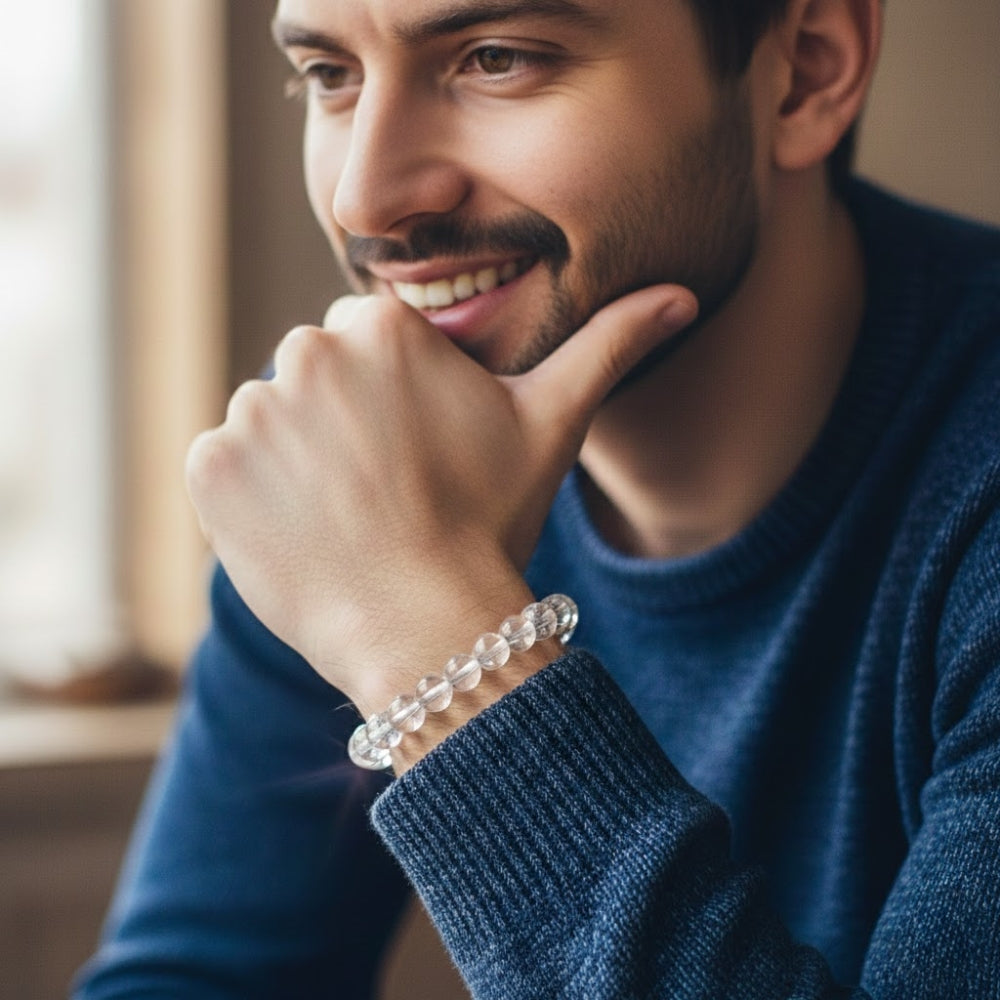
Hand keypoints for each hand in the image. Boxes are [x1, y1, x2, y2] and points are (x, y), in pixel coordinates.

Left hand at [186, 286, 695, 714]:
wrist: (428, 626)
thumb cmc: (493, 520)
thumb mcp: (553, 425)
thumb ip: (609, 347)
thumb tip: (688, 295)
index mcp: (381, 327)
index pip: (368, 341)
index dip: (393, 399)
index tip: (414, 450)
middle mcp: (306, 351)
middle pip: (316, 376)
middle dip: (343, 423)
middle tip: (385, 488)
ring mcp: (251, 411)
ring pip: (272, 423)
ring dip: (298, 461)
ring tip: (348, 515)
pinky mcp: (210, 469)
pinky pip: (227, 468)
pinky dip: (254, 498)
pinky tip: (306, 532)